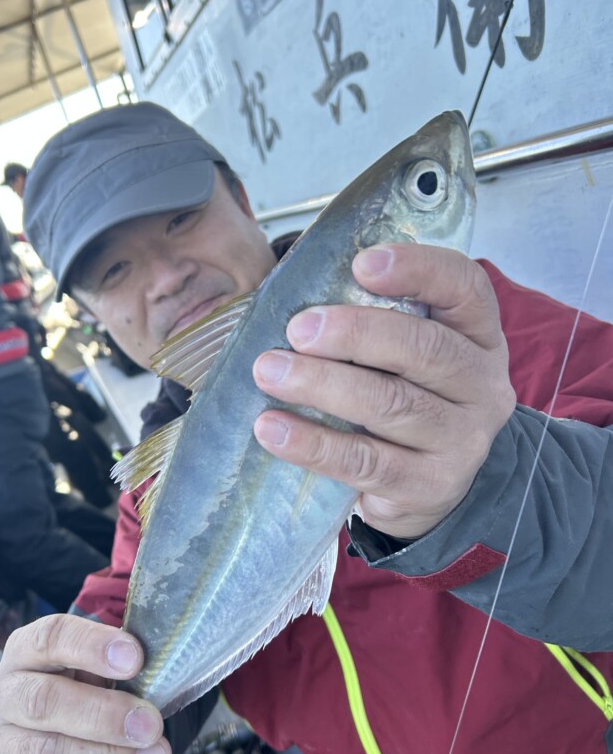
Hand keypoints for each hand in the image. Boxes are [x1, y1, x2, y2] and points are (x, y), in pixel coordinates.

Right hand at [0, 614, 171, 753]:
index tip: (135, 660)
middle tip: (151, 726)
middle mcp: (1, 695)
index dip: (91, 646)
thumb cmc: (82, 685)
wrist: (52, 723)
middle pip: (42, 702)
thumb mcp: (96, 664)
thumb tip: (158, 681)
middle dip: (104, 716)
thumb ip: (118, 668)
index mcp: (24, 650)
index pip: (49, 638)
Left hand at [252, 244, 515, 538]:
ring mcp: (462, 441)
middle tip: (297, 329)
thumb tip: (294, 295)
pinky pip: (366, 462)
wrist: (425, 489)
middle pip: (425, 348)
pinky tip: (272, 429)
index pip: (464, 287)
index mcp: (477, 335)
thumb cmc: (400, 397)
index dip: (418, 269)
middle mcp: (482, 386)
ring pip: (392, 404)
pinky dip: (314, 444)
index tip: (362, 264)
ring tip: (269, 372)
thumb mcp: (404, 356)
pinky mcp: (429, 487)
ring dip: (323, 385)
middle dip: (356, 333)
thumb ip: (372, 320)